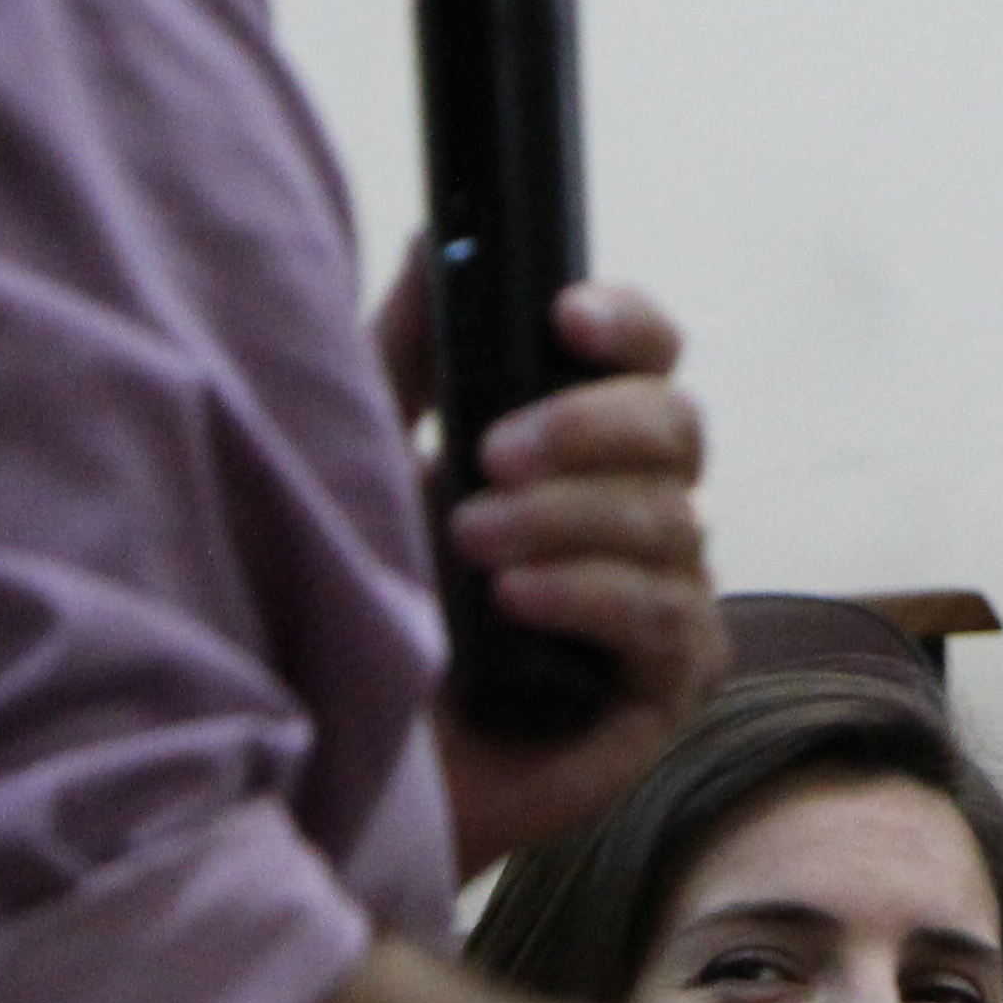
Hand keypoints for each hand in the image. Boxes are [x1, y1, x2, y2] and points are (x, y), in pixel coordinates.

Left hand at [391, 262, 724, 868]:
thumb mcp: (362, 459)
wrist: (323, 764)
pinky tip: (519, 600)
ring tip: (468, 542)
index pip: (647, 360)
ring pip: (671, 520)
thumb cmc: (345, 610)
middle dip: (592, 427)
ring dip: (567, 519)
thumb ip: (407, 355)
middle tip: (488, 454)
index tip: (566, 317)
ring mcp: (661, 599)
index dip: (627, 327)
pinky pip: (668, 618)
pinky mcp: (667, 688)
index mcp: (576, 446)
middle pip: (679, 427)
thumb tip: (431, 238)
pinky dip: (594, 597)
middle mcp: (634, 512)